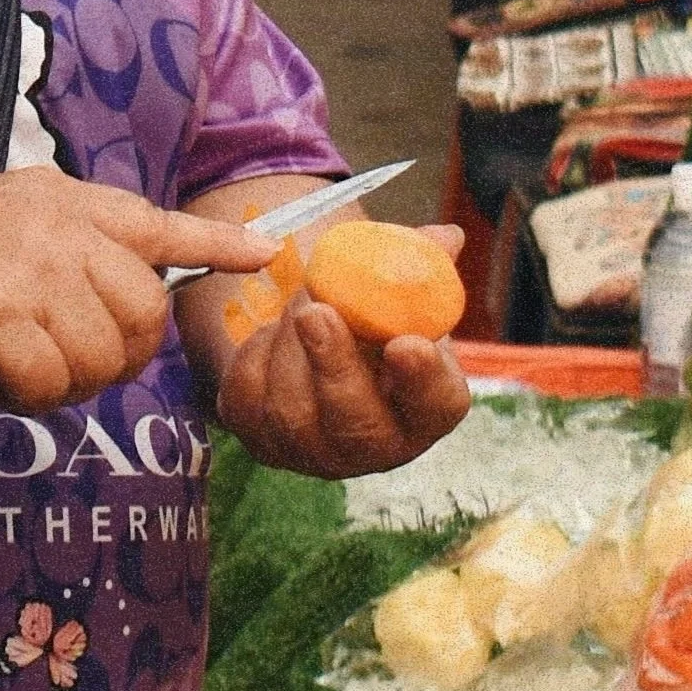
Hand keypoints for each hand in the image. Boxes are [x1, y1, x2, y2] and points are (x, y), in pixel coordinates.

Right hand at [0, 169, 274, 412]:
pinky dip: (27, 396)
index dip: (215, 245)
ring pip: (103, 357)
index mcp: (62, 200)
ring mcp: (31, 270)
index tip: (266, 253)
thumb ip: (68, 243)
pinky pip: (53, 383)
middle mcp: (57, 227)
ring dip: (66, 383)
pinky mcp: (2, 316)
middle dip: (117, 356)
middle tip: (62, 361)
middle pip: (144, 314)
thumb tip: (132, 292)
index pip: (156, 224)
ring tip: (16, 364)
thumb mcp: (3, 221)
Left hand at [215, 228, 471, 478]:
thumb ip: (419, 263)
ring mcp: (315, 452)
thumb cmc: (368, 319)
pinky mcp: (261, 440)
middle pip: (358, 425)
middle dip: (334, 365)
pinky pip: (247, 396)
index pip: (436, 404)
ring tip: (299, 303)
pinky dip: (255, 351)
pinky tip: (271, 332)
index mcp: (425, 407)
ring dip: (288, 342)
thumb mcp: (395, 290)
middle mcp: (375, 445)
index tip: (406, 344)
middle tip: (316, 312)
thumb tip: (444, 238)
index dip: (424, 378)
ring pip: (293, 410)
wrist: (309, 341)